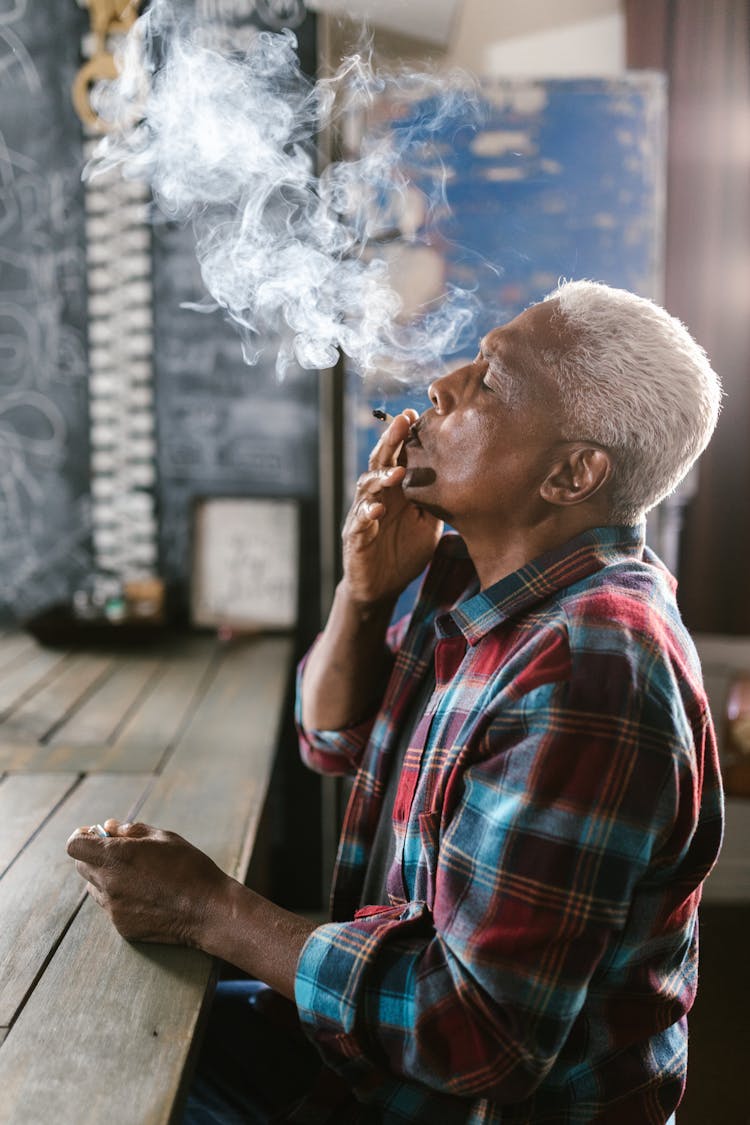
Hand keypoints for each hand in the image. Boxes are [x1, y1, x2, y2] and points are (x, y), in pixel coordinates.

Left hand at [66, 819, 234, 947]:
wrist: (207, 910)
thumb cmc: (190, 868)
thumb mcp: (165, 838)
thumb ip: (134, 831)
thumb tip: (111, 827)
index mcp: (117, 856)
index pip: (74, 845)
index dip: (83, 837)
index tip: (96, 836)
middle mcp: (108, 883)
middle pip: (81, 866)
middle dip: (95, 856)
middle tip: (119, 853)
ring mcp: (113, 908)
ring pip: (94, 887)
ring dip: (106, 878)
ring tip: (136, 875)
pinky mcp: (121, 927)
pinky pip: (110, 907)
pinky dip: (120, 898)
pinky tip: (146, 895)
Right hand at [342, 410, 442, 606]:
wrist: (382, 587)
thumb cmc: (405, 551)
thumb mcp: (430, 524)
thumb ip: (437, 501)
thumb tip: (465, 477)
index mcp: (396, 490)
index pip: (398, 455)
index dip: (403, 436)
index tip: (413, 414)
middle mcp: (378, 496)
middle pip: (380, 462)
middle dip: (390, 441)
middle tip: (401, 422)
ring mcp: (363, 514)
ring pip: (367, 487)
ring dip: (381, 477)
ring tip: (397, 472)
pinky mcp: (355, 537)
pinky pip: (358, 521)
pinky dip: (366, 513)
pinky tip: (376, 509)